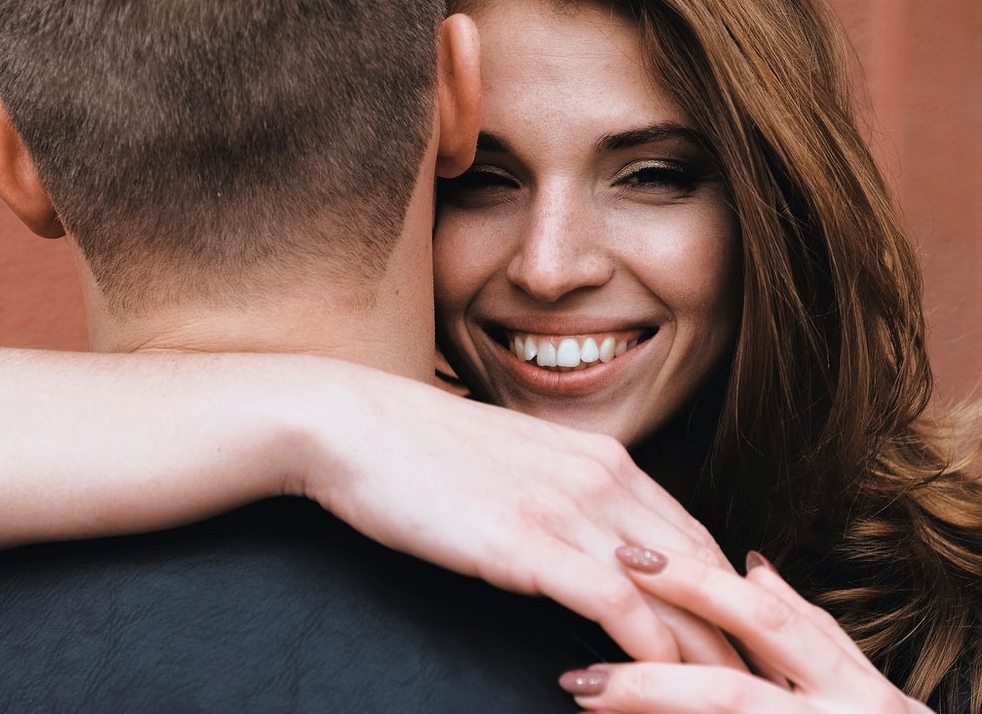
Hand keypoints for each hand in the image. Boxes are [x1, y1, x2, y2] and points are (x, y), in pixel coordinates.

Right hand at [295, 367, 743, 666]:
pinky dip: (643, 654)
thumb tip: (587, 543)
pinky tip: (643, 686)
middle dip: (737, 634)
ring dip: (705, 658)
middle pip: (701, 569)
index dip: (727, 597)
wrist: (354, 425)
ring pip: (672, 594)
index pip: (694, 538)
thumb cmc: (421, 449)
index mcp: (602, 458)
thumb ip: (564, 496)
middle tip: (757, 686)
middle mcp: (601, 478)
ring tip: (725, 706)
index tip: (741, 643)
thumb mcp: (515, 463)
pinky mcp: (528, 543)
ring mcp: (567, 508)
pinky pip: (615, 609)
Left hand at [559, 545, 932, 711]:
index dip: (694, 584)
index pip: (763, 620)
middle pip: (729, 693)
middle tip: (584, 674)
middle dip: (650, 681)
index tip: (627, 557)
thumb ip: (805, 628)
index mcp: (851, 685)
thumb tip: (752, 568)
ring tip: (588, 710)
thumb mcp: (856, 680)